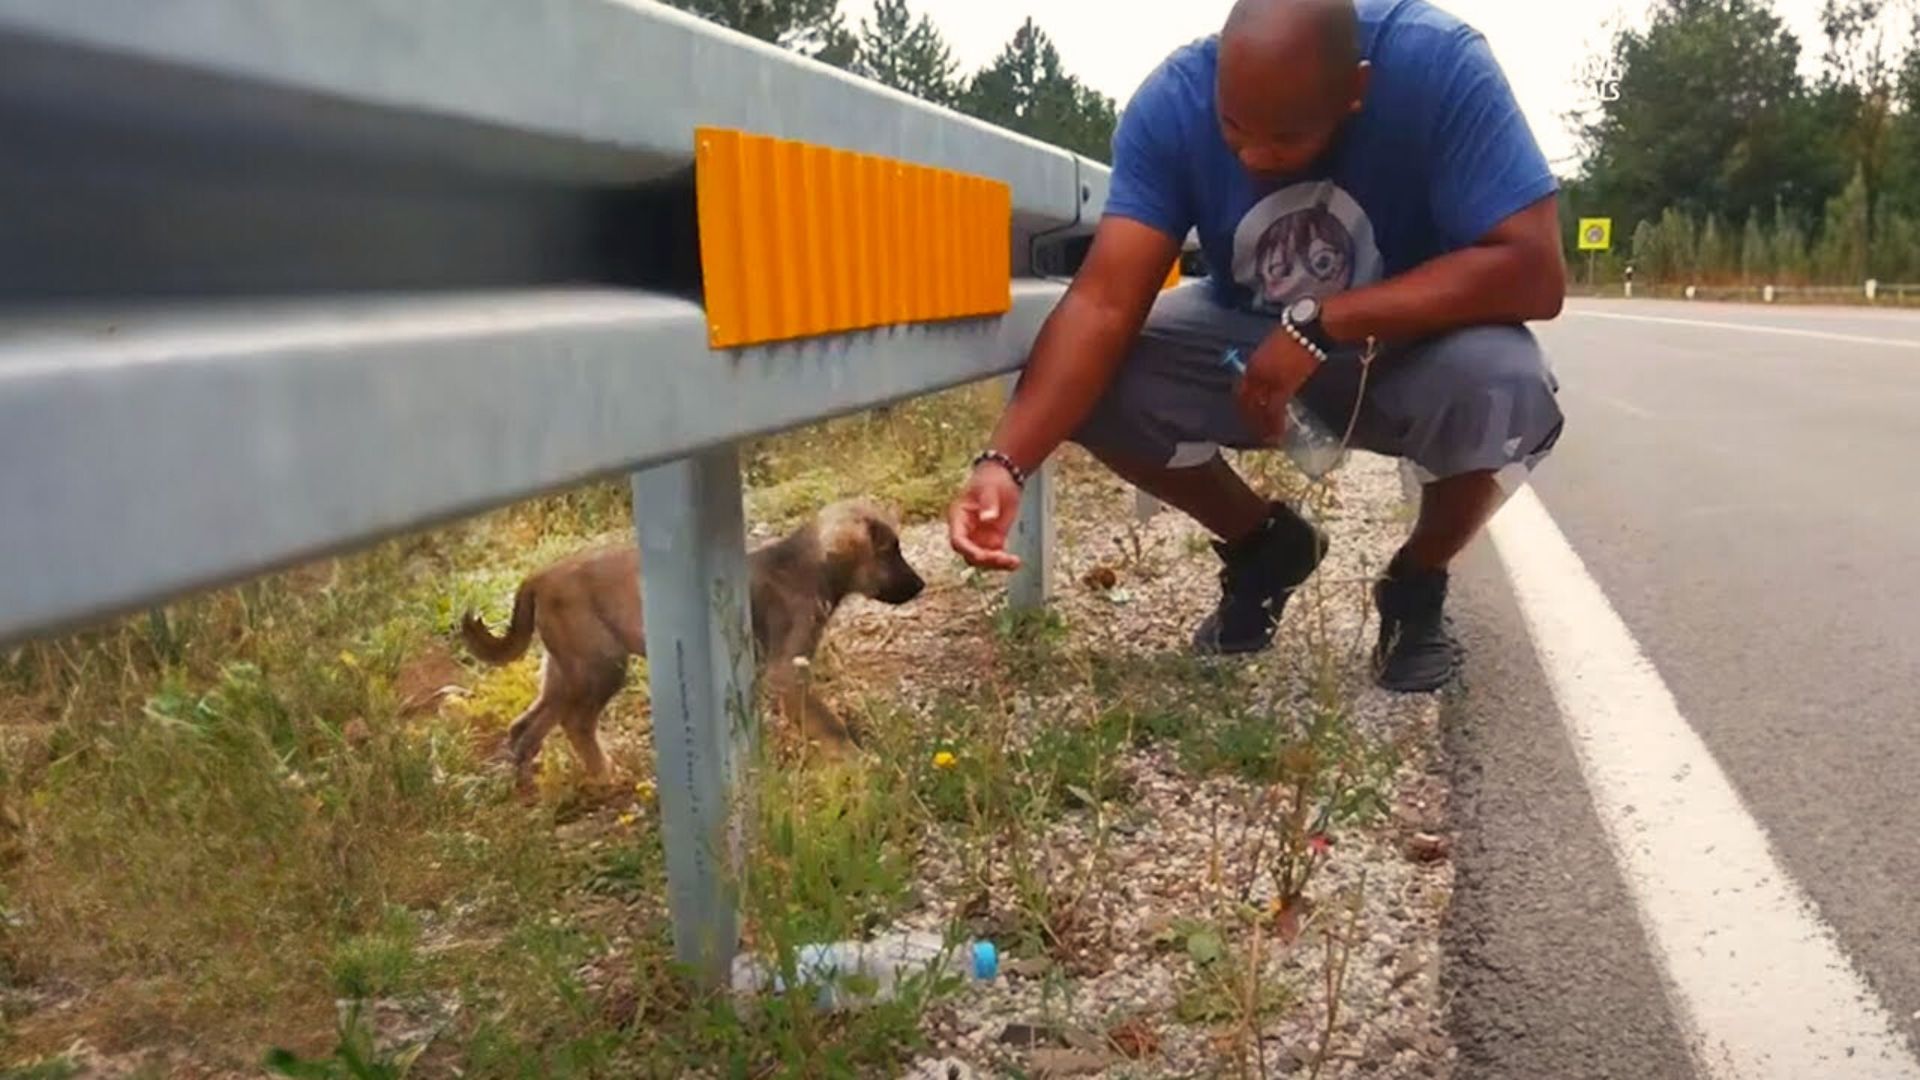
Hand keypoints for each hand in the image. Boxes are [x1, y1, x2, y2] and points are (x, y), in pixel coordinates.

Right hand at [947, 462, 1024, 570]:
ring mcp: (980, 537)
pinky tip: (1015, 562)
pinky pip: (996, 556)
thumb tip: (988, 519)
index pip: (958, 540)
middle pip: (970, 554)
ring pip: (983, 559)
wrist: (1003, 476)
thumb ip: (988, 503)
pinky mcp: (993, 540)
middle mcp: (967, 531)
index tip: (981, 556)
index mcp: (959, 517)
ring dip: (996, 564)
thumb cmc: (991, 479)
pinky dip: (1005, 562)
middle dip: (986, 560)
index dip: (968, 550)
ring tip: (1014, 562)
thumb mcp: (990, 488)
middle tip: (1004, 558)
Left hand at [1234, 328, 1320, 445]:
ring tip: (1267, 437)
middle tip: (1256, 430)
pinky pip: (1275, 410)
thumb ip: (1266, 364)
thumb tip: (1267, 377)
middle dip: (1250, 418)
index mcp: (1252, 364)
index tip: (1248, 414)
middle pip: (1247, 402)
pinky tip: (1278, 433)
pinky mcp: (1283, 386)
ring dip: (1262, 425)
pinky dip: (1275, 424)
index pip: (1242, 390)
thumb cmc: (1293, 334)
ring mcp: (1268, 381)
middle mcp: (1255, 374)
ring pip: (1260, 410)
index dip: (1244, 404)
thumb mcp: (1272, 349)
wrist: (1307, 330)